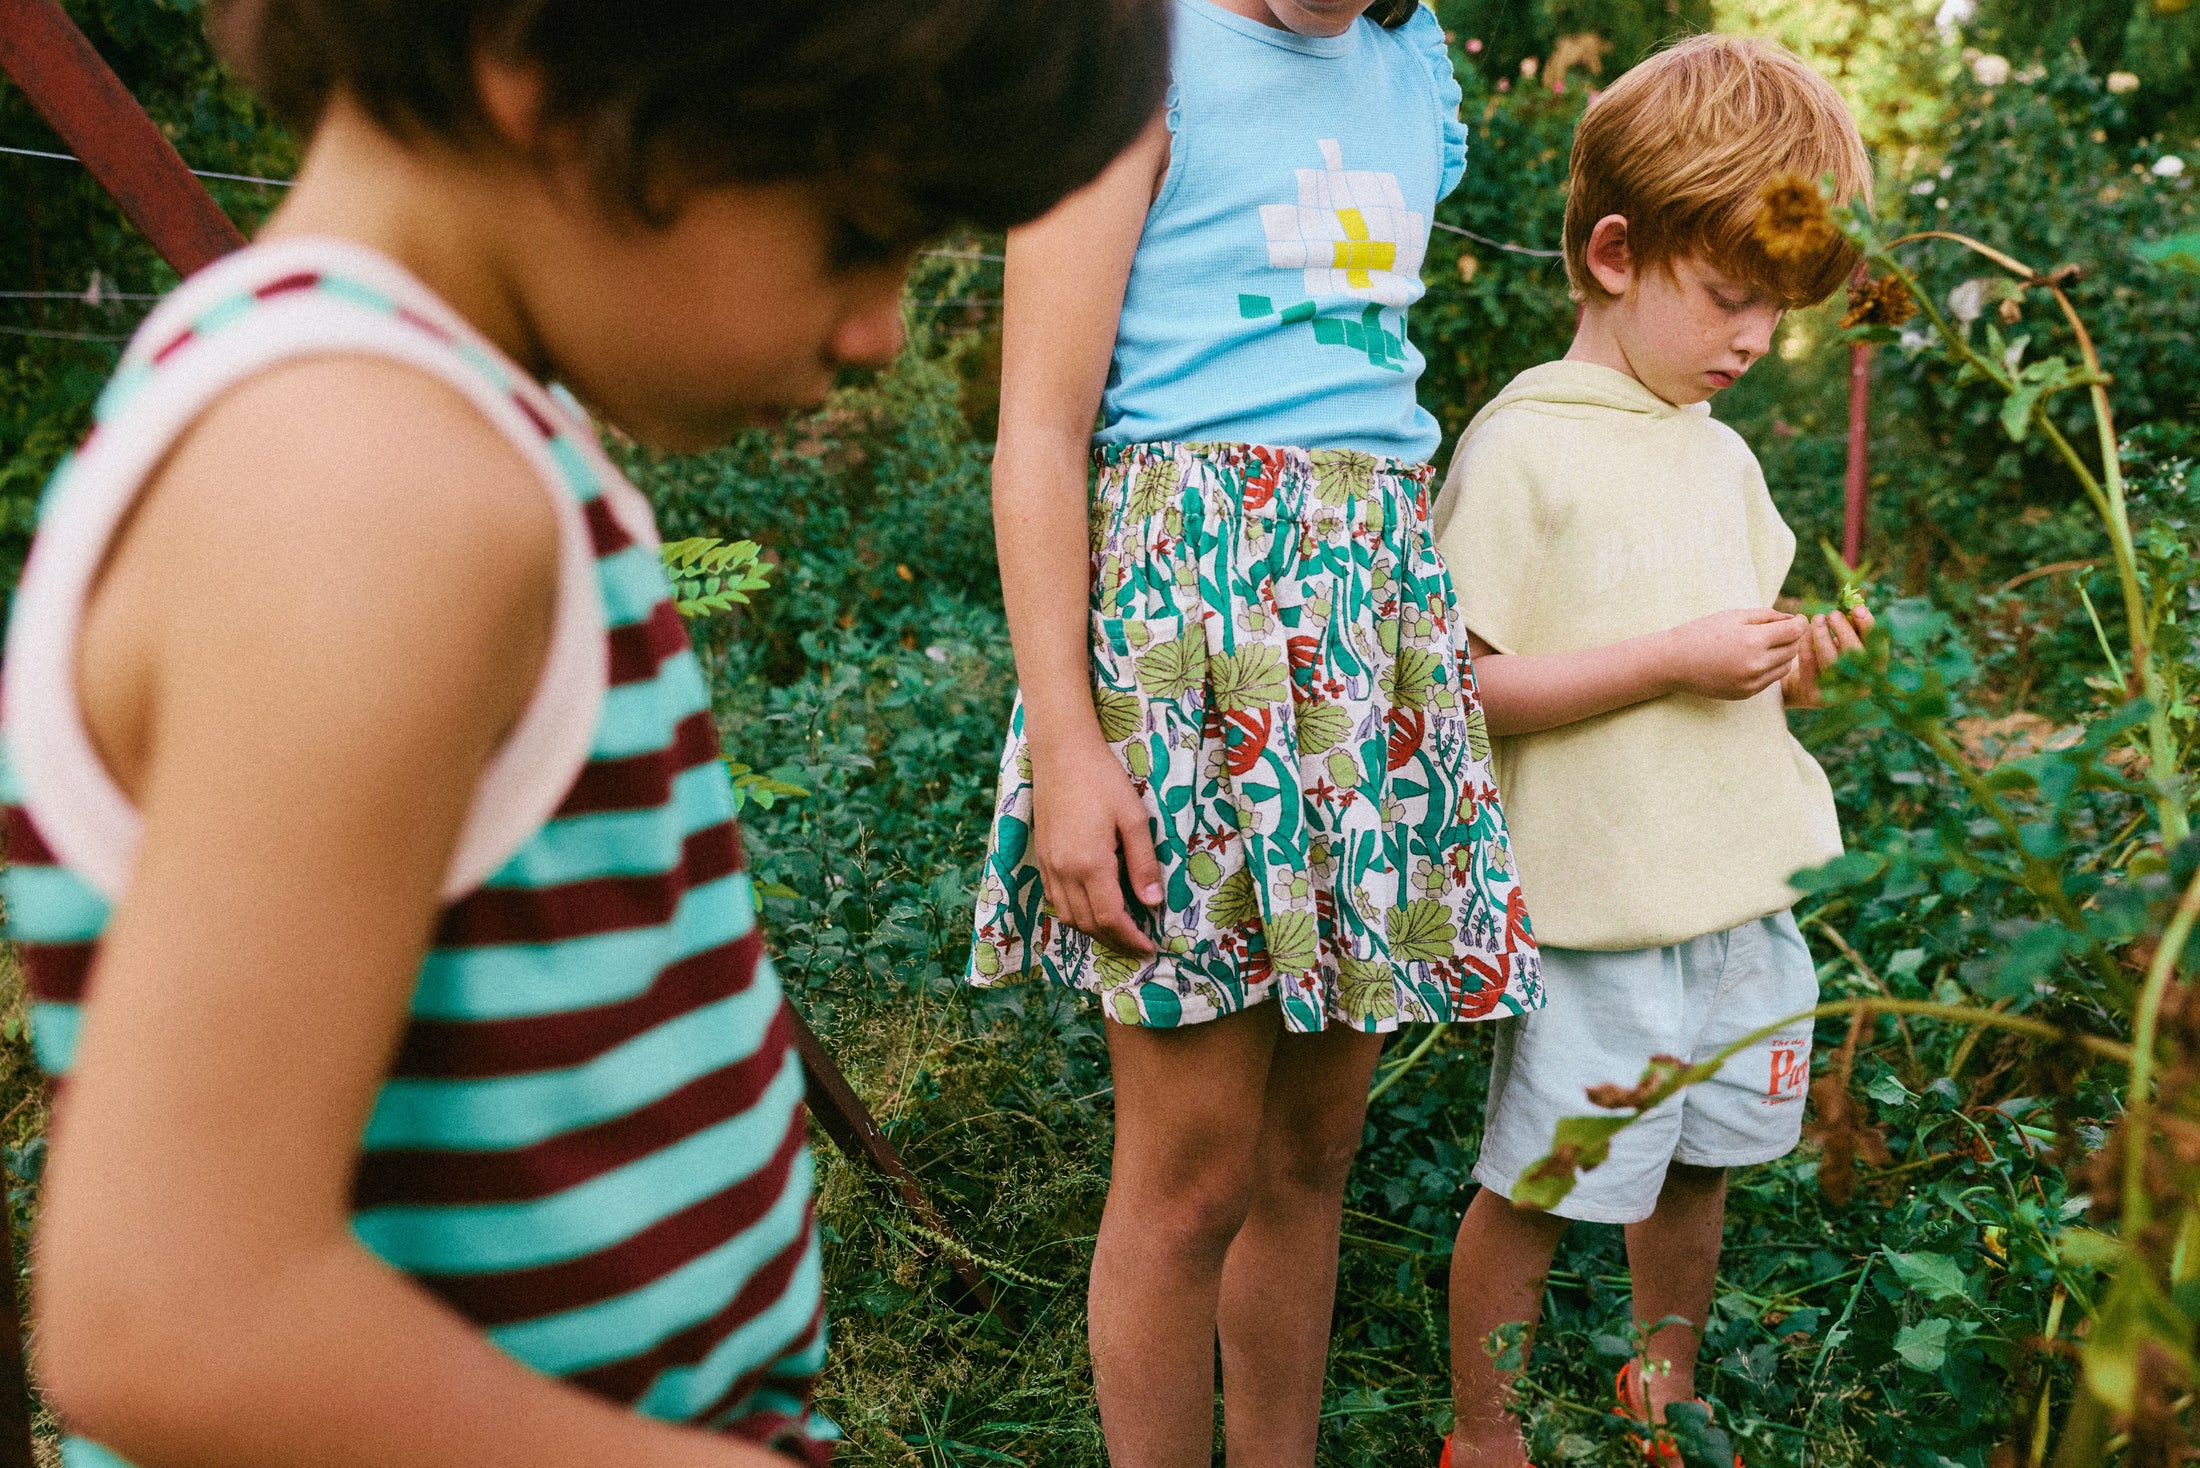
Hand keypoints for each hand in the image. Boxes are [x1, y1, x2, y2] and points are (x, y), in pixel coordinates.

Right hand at [1029, 739, 1163, 955]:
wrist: (1062, 754)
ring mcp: (1048, 866)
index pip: (1111, 918)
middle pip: (1088, 925)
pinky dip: (1075, 914)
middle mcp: (1064, 872)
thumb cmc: (1103, 781)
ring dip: (1094, 931)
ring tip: (1119, 932)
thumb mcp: (1134, 819)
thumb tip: (1153, 903)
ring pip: (1068, 917)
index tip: (1150, 947)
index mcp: (1089, 864)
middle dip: (1115, 942)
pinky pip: (1056, 900)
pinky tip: (1093, 908)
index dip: (1131, 939)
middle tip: (1138, 946)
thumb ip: (1143, 863)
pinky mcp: (1041, 858)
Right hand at [1659, 607, 1810, 700]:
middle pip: (1793, 649)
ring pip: (1786, 666)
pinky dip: (1770, 668)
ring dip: (1783, 654)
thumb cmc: (1703, 632)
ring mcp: (1751, 682)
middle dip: (1791, 637)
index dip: (1799, 622)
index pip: (1794, 631)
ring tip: (1767, 645)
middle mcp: (1756, 664)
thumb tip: (1794, 619)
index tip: (1796, 618)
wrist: (1674, 662)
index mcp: (1753, 640)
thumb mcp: (1734, 616)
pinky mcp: (1746, 693)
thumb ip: (1767, 615)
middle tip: (1782, 630)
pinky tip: (1755, 659)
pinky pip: (1771, 679)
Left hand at [1781, 605, 1874, 707]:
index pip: (1878, 649)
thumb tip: (1858, 605)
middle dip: (1843, 630)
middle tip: (1833, 614)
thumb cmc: (1832, 658)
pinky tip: (1805, 631)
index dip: (1868, 628)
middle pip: (1854, 655)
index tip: (1857, 609)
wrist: (1805, 687)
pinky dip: (1807, 644)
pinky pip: (1811, 664)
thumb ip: (1855, 629)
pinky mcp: (1816, 695)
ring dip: (1823, 635)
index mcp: (1874, 672)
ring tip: (1818, 618)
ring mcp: (1838, 694)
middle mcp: (1861, 687)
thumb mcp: (1846, 644)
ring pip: (1831, 660)